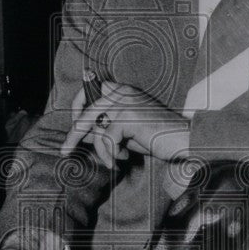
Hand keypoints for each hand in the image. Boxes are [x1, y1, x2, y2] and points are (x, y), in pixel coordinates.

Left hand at [62, 81, 189, 167]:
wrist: (184, 140)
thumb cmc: (157, 137)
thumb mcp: (126, 131)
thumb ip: (105, 127)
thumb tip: (80, 135)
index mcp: (122, 90)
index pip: (90, 91)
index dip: (78, 106)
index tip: (73, 125)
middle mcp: (122, 92)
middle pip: (86, 111)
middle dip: (73, 133)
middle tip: (64, 151)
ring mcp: (125, 103)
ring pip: (95, 128)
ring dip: (101, 150)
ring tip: (114, 158)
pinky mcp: (129, 117)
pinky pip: (106, 139)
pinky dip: (110, 154)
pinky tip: (121, 159)